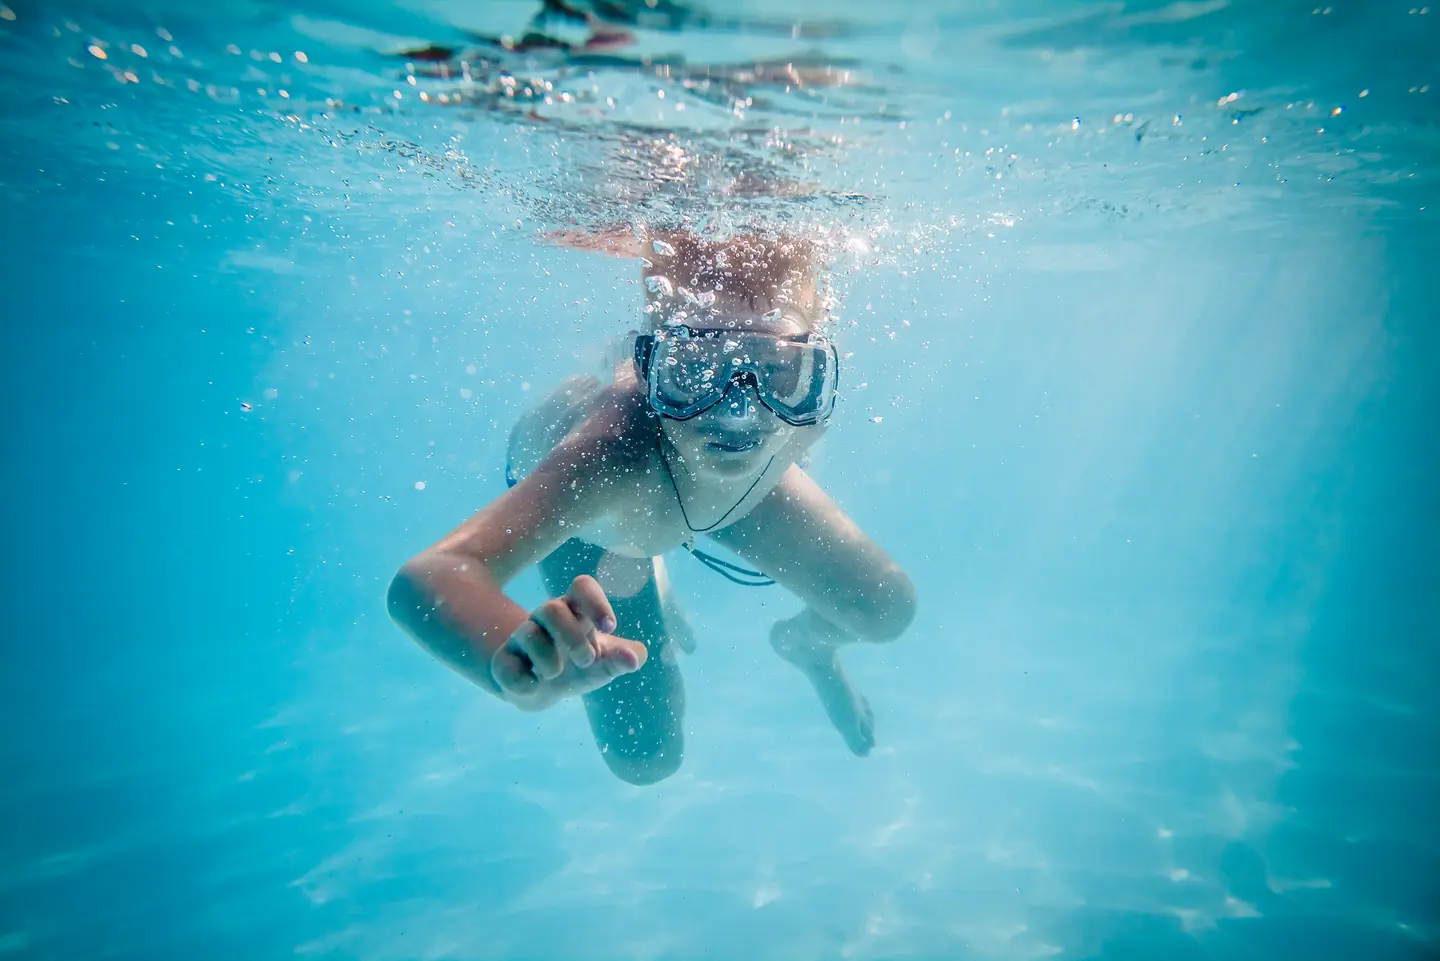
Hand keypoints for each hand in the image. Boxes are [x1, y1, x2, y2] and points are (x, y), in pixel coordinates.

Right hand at [490, 575, 647, 710]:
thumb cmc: (579, 667)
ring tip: (556, 675)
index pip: (582, 586)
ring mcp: (521, 637)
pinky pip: (506, 666)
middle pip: (551, 609)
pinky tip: (535, 686)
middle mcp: (545, 617)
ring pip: (528, 635)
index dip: (596, 602)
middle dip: (572, 638)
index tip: (610, 627)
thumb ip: (621, 659)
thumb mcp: (604, 665)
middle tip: (587, 661)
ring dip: (549, 662)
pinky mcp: (503, 661)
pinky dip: (525, 682)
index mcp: (575, 611)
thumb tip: (635, 658)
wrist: (544, 690)